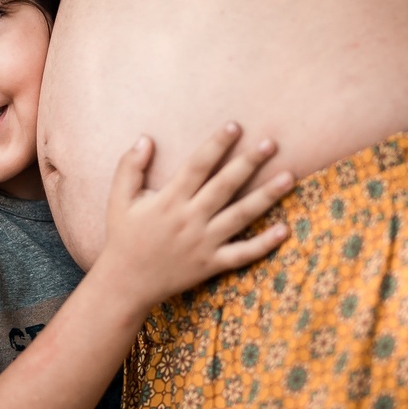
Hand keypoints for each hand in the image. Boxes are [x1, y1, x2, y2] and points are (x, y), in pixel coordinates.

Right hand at [101, 124, 293, 310]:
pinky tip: (284, 229)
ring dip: (266, 196)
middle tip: (271, 143)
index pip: (197, 165)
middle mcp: (190, 219)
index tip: (234, 126)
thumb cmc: (123, 236)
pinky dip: (264, 244)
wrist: (126, 282)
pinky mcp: (211, 264)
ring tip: (289, 177)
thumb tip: (145, 138)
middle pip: (225, 186)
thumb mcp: (118, 199)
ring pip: (241, 216)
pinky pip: (242, 254)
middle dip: (248, 163)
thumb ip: (129, 167)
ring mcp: (203, 243)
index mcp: (169, 200)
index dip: (216, 144)